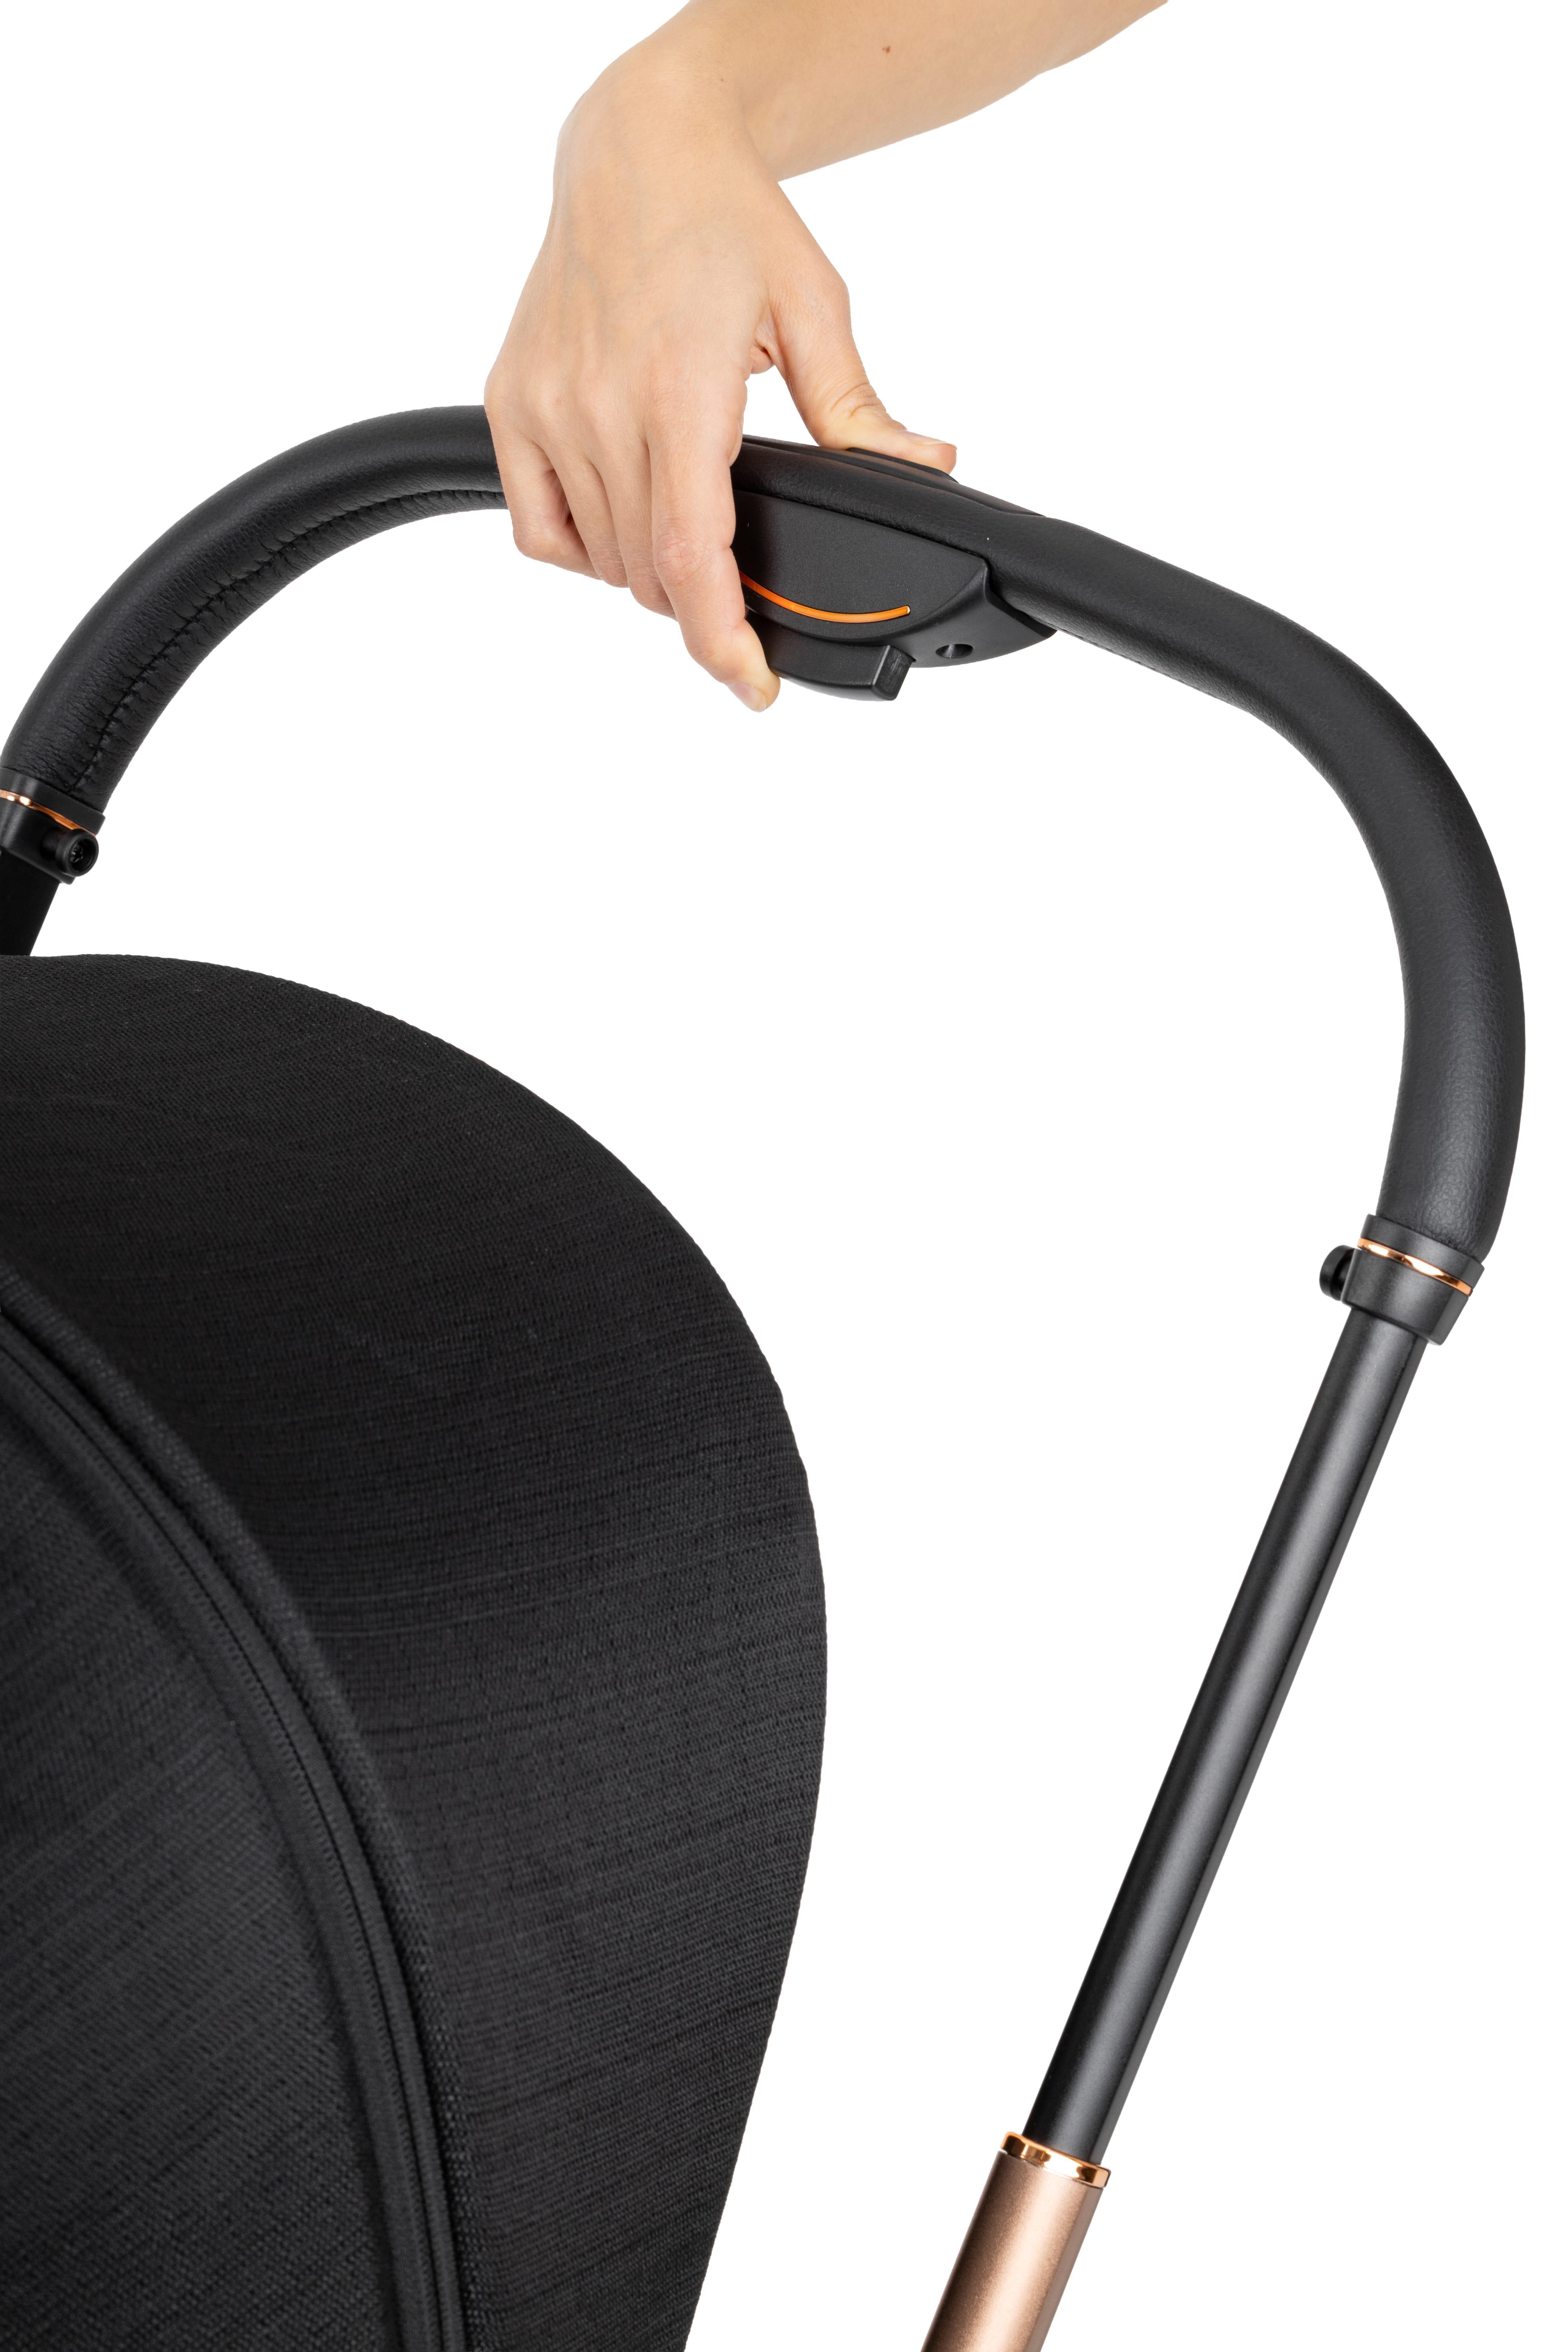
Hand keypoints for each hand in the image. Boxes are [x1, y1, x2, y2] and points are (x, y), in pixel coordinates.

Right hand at [485, 45, 954, 710]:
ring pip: (602, 560)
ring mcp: (546, 406)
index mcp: (680, 389)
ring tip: (686, 523)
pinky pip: (540, 528)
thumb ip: (860, 411)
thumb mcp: (814, 307)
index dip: (723, 641)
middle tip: (739, 579)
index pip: (691, 558)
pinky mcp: (510, 402)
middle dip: (702, 599)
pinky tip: (621, 514)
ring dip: (649, 572)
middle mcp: (600, 404)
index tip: (753, 686)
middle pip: (651, 573)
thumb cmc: (725, 217)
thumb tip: (927, 466)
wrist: (639, 143)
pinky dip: (582, 548)